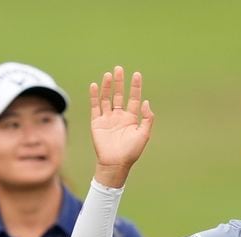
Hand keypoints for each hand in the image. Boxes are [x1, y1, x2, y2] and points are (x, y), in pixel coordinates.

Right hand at [91, 66, 153, 187]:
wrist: (115, 163)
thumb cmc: (131, 152)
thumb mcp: (143, 135)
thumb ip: (146, 119)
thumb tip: (146, 102)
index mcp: (131, 119)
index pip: (134, 99)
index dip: (135, 87)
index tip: (137, 75)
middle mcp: (119, 116)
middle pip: (119, 95)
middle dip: (120, 83)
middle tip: (120, 69)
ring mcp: (107, 118)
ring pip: (107, 98)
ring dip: (107, 87)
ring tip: (109, 75)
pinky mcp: (97, 122)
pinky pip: (95, 106)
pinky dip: (94, 96)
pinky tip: (94, 85)